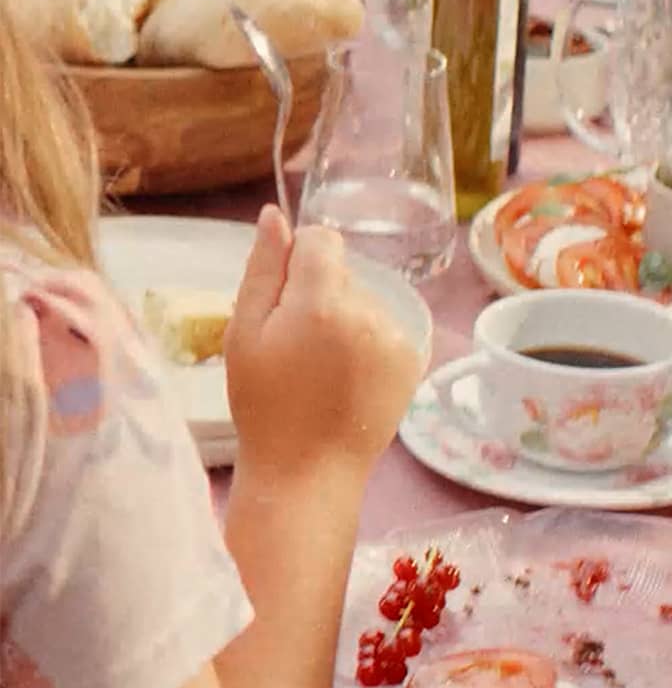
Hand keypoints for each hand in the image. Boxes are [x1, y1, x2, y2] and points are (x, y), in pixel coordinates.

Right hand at [225, 205, 420, 482]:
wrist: (307, 472)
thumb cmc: (264, 406)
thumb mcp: (244, 333)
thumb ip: (264, 268)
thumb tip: (275, 215)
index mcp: (322, 302)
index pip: (322, 239)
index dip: (298, 262)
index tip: (284, 302)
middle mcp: (369, 312)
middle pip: (343, 273)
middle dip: (319, 295)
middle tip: (296, 347)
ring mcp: (396, 337)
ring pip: (365, 300)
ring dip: (344, 320)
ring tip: (321, 369)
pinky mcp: (412, 360)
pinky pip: (385, 328)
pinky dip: (366, 343)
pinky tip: (346, 379)